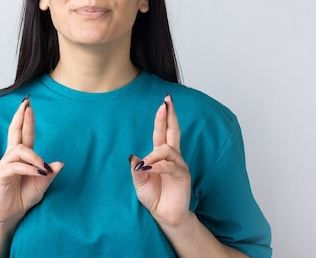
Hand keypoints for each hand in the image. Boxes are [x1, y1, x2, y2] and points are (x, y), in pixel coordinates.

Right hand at [0, 97, 63, 227]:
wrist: (12, 213)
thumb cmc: (25, 196)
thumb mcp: (42, 184)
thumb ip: (49, 173)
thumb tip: (61, 163)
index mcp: (22, 156)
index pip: (25, 133)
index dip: (27, 119)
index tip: (29, 105)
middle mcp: (12, 156)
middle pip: (15, 132)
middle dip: (20, 117)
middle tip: (26, 104)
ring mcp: (6, 164)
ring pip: (19, 150)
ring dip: (34, 157)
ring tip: (43, 167)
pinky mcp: (2, 175)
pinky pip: (16, 166)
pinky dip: (28, 168)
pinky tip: (37, 172)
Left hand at [130, 93, 191, 227]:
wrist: (164, 214)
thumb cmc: (153, 196)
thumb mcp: (139, 181)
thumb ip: (136, 169)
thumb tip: (133, 157)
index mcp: (160, 155)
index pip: (162, 132)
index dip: (162, 118)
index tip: (163, 103)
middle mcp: (171, 157)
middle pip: (173, 131)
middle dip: (170, 116)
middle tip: (167, 101)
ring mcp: (178, 165)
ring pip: (168, 149)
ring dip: (155, 154)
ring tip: (145, 164)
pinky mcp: (183, 176)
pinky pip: (171, 166)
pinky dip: (159, 166)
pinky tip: (150, 169)